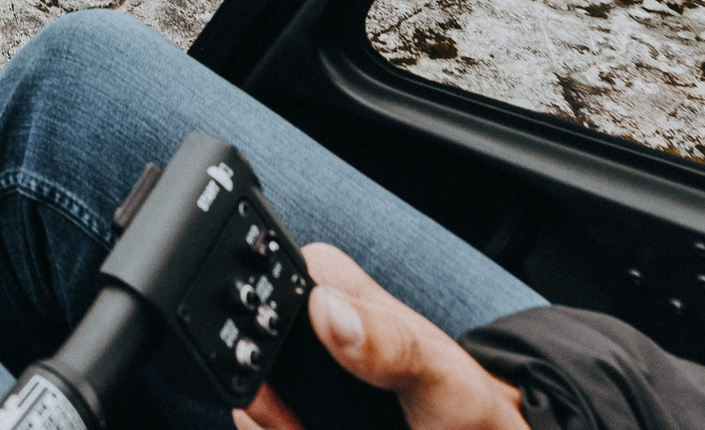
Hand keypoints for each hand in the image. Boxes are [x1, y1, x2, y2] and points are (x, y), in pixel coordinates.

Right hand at [234, 243, 527, 429]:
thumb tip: (328, 309)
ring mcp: (298, 373)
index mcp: (331, 288)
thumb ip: (390, 343)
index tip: (289, 386)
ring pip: (244, 401)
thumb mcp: (439, 377)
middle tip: (302, 425)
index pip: (258, 292)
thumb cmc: (465, 408)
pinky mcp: (294, 409)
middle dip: (264, 403)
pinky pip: (258, 426)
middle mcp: (305, 323)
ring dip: (273, 427)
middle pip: (240, 355)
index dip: (262, 341)